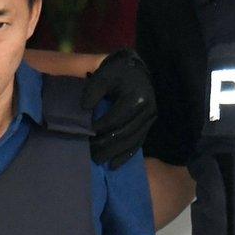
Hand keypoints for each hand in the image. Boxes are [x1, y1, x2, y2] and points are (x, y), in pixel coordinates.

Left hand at [81, 48, 156, 168]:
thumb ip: (93, 90)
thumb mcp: (104, 75)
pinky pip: (137, 144)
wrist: (137, 69)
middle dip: (105, 146)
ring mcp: (150, 120)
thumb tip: (85, 108)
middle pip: (124, 134)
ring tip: (97, 161)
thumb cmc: (118, 72)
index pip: (115, 119)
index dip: (99, 129)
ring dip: (114, 154)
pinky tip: (113, 165)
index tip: (84, 135)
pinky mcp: (149, 125)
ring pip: (131, 142)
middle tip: (88, 154)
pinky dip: (125, 156)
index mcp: (137, 98)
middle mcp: (147, 111)